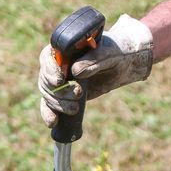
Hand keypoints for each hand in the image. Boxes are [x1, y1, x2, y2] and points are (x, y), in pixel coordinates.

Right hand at [37, 13, 153, 127]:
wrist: (123, 65)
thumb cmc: (116, 53)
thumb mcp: (108, 54)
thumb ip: (93, 60)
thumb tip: (75, 71)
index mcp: (65, 48)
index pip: (47, 57)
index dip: (50, 69)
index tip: (60, 80)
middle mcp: (58, 64)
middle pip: (46, 78)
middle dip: (59, 91)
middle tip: (78, 93)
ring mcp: (60, 80)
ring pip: (49, 93)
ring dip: (59, 103)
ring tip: (75, 109)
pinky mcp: (64, 95)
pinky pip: (50, 104)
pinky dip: (49, 113)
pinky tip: (53, 122)